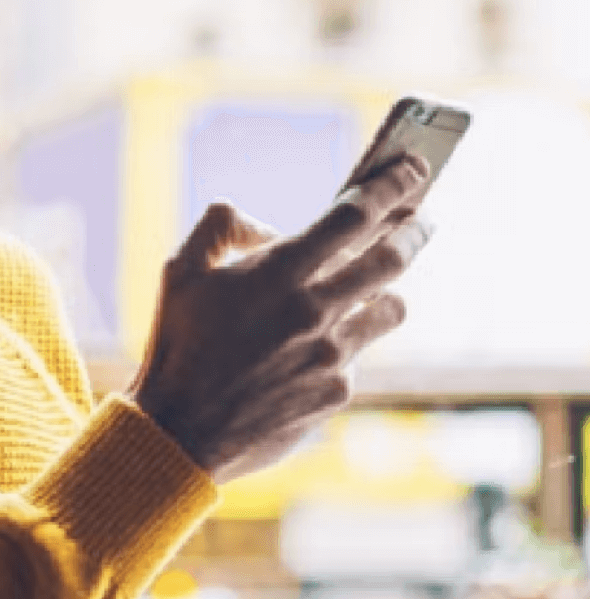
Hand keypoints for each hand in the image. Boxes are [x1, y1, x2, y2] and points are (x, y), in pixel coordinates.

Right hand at [129, 154, 430, 484]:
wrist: (180, 431)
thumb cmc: (176, 346)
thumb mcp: (179, 271)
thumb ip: (222, 226)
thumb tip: (269, 228)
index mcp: (278, 273)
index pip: (355, 214)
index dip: (391, 185)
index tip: (413, 167)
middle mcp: (314, 310)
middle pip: (393, 257)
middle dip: (415, 229)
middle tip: (421, 219)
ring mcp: (330, 354)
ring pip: (392, 307)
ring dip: (388, 289)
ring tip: (377, 286)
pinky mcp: (336, 392)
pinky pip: (359, 355)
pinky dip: (347, 342)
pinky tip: (321, 348)